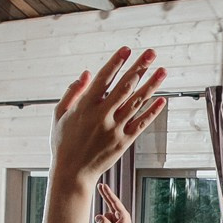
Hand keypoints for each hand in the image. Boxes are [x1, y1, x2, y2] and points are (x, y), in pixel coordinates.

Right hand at [49, 47, 165, 184]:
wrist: (72, 173)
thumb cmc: (63, 142)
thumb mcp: (59, 114)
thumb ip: (72, 92)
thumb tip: (86, 73)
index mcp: (85, 107)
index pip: (103, 79)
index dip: (116, 63)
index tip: (127, 49)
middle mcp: (102, 116)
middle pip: (124, 87)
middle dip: (139, 68)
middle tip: (151, 53)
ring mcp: (115, 130)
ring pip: (136, 103)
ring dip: (151, 85)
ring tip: (163, 71)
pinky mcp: (124, 142)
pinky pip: (141, 123)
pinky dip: (152, 111)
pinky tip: (162, 100)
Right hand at [95, 183, 143, 222]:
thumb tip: (97, 216)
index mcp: (123, 214)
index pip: (114, 201)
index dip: (108, 193)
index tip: (103, 185)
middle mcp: (120, 215)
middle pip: (110, 203)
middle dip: (105, 195)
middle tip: (100, 185)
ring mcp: (117, 219)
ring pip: (105, 217)